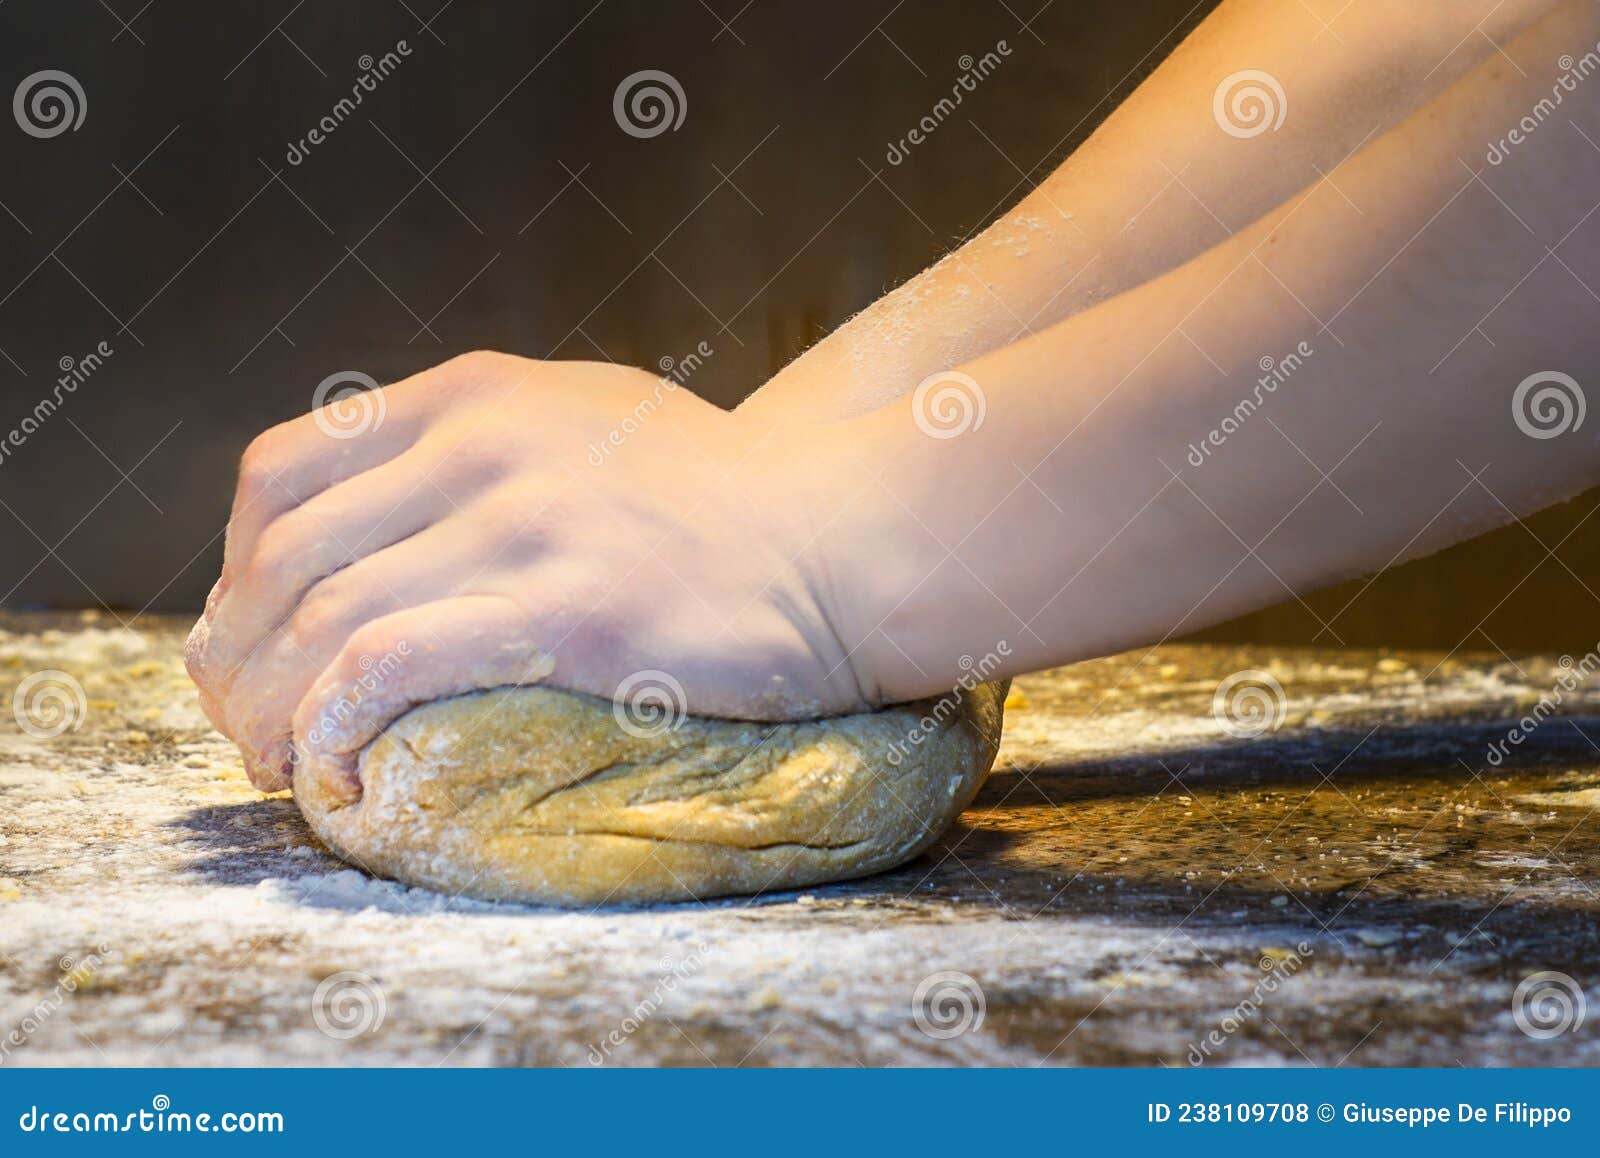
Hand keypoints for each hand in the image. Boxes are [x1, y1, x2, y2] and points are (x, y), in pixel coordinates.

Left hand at [186, 351, 869, 797]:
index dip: (235, 569)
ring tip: (280, 766)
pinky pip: (391, 665)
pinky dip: (334, 726)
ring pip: (324, 619)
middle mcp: (480, 443)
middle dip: (240, 658)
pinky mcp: (565, 608)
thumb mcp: (590, 422)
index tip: (254, 638)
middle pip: (285, 557)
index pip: (282, 471)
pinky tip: (333, 772)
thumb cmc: (726, 500)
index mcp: (474, 396)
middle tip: (248, 728)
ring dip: (273, 709)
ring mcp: (522, 522)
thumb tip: (400, 512)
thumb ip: (492, 443)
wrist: (844, 536)